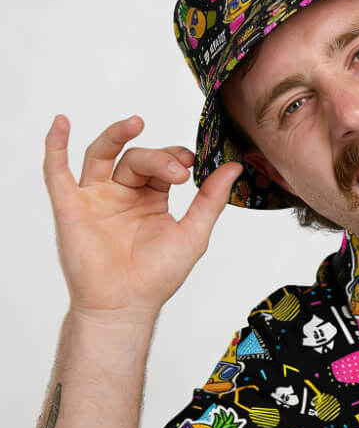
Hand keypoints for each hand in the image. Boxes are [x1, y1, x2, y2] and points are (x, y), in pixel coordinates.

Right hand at [43, 114, 241, 321]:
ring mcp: (96, 198)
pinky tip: (60, 124)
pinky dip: (55, 146)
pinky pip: (57, 171)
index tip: (192, 163)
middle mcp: (122, 193)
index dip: (176, 158)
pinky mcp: (71, 207)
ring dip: (117, 135)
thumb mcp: (193, 233)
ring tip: (136, 123)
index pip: (162, 164)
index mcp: (151, 198)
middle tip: (179, 171)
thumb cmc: (157, 276)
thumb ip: (211, 199)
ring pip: (102, 154)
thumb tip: (233, 168)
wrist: (128, 305)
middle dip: (159, 159)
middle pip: (137, 159)